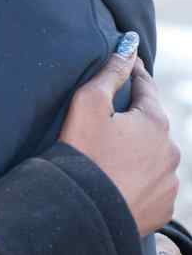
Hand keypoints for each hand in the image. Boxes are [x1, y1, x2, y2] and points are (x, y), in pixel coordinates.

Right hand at [59, 46, 179, 236]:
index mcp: (155, 122)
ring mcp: (170, 181)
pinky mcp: (163, 206)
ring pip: (154, 153)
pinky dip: (140, 175)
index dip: (133, 71)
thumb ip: (111, 71)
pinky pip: (154, 182)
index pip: (146, 86)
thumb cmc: (84, 151)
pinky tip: (119, 174)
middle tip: (109, 114)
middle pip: (151, 121)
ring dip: (138, 147)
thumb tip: (129, 45)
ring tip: (112, 149)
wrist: (84, 210)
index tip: (126, 61)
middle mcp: (170, 151)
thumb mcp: (89, 102)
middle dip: (134, 114)